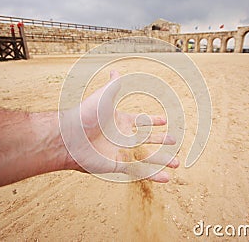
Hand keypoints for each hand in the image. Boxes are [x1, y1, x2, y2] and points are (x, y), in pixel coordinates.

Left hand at [61, 71, 178, 181]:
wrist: (71, 136)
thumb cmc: (87, 114)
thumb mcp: (104, 95)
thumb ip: (113, 85)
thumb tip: (115, 70)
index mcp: (120, 121)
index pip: (141, 121)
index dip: (153, 121)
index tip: (164, 120)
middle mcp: (122, 137)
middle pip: (146, 139)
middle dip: (160, 141)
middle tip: (173, 141)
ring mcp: (120, 152)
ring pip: (146, 157)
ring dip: (162, 160)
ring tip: (177, 163)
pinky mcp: (117, 166)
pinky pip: (139, 171)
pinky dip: (153, 175)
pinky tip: (165, 178)